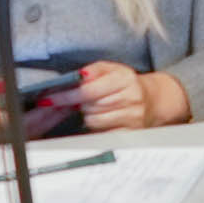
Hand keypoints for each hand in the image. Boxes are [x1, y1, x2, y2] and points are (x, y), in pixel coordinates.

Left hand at [73, 61, 192, 130]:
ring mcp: (132, 117)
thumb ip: (93, 70)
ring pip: (93, 121)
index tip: (50, 99)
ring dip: (89, 115)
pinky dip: (98, 127)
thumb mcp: (112, 69)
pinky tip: (103, 119)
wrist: (153, 100)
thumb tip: (75, 77)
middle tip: (81, 101)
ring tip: (96, 108)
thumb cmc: (127, 84)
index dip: (67, 96)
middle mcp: (132, 98)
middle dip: (79, 104)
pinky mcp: (131, 132)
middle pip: (89, 107)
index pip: (89, 90)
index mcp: (125, 79)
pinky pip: (102, 133)